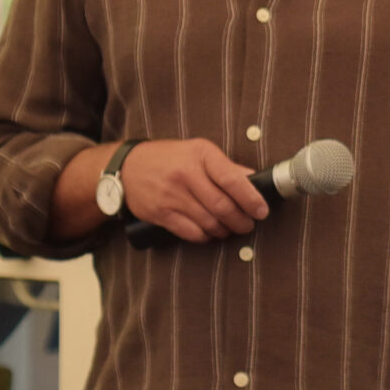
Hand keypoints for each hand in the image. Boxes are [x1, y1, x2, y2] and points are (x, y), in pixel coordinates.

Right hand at [121, 139, 266, 242]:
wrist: (127, 167)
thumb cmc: (169, 158)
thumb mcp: (198, 152)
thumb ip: (226, 166)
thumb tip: (254, 178)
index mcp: (201, 155)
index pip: (232, 179)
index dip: (251, 199)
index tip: (261, 210)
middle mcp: (186, 174)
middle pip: (222, 206)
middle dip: (241, 220)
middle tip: (248, 224)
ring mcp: (172, 195)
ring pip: (209, 221)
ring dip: (225, 230)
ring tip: (231, 229)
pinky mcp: (161, 213)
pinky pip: (191, 232)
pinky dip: (205, 236)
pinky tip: (210, 233)